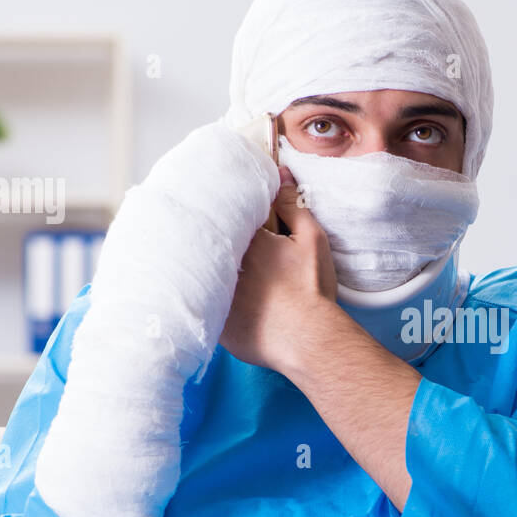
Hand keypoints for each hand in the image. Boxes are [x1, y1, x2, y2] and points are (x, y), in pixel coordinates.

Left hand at [219, 167, 339, 373]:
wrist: (310, 339)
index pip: (226, 219)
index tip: (239, 225)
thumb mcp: (310, 239)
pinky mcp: (216, 326)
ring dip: (211, 275)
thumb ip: (292, 205)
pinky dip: (217, 306)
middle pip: (211, 249)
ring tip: (237, 281)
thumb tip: (280, 176)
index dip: (231, 220)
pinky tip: (231, 307)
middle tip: (243, 258)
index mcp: (243, 242)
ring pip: (206, 279)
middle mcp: (222, 268)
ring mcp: (215, 298)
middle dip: (218, 247)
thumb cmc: (311, 290)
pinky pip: (210, 310)